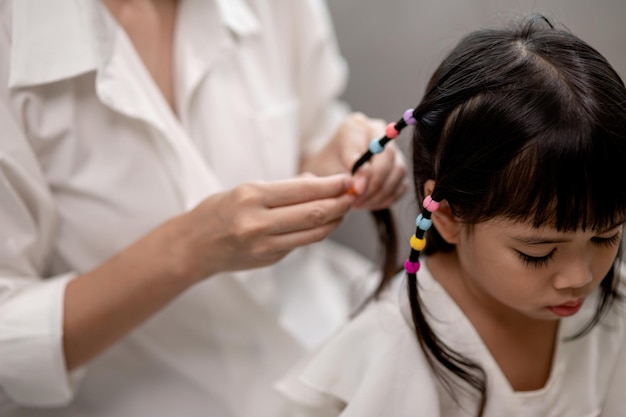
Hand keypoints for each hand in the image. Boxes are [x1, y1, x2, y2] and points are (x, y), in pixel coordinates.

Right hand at [166, 174, 355, 281]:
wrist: (193, 247)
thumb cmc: (218, 211)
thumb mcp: (245, 189)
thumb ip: (283, 188)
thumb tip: (318, 182)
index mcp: (251, 197)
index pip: (304, 190)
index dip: (332, 185)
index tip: (348, 179)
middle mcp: (259, 223)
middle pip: (315, 213)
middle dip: (341, 203)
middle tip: (354, 194)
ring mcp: (265, 246)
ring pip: (315, 233)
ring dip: (335, 220)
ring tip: (343, 208)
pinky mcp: (270, 260)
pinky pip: (302, 243)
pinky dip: (317, 231)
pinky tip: (322, 222)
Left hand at [300, 112, 407, 209]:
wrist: (330, 166)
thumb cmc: (325, 165)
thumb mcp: (326, 170)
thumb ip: (343, 176)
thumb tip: (361, 188)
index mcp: (355, 126)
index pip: (367, 147)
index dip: (364, 171)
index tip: (356, 191)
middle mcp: (377, 131)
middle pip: (388, 156)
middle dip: (374, 184)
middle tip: (358, 201)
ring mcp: (392, 147)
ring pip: (398, 170)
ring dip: (381, 193)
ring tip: (362, 204)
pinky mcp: (399, 165)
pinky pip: (402, 183)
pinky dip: (388, 197)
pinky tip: (370, 203)